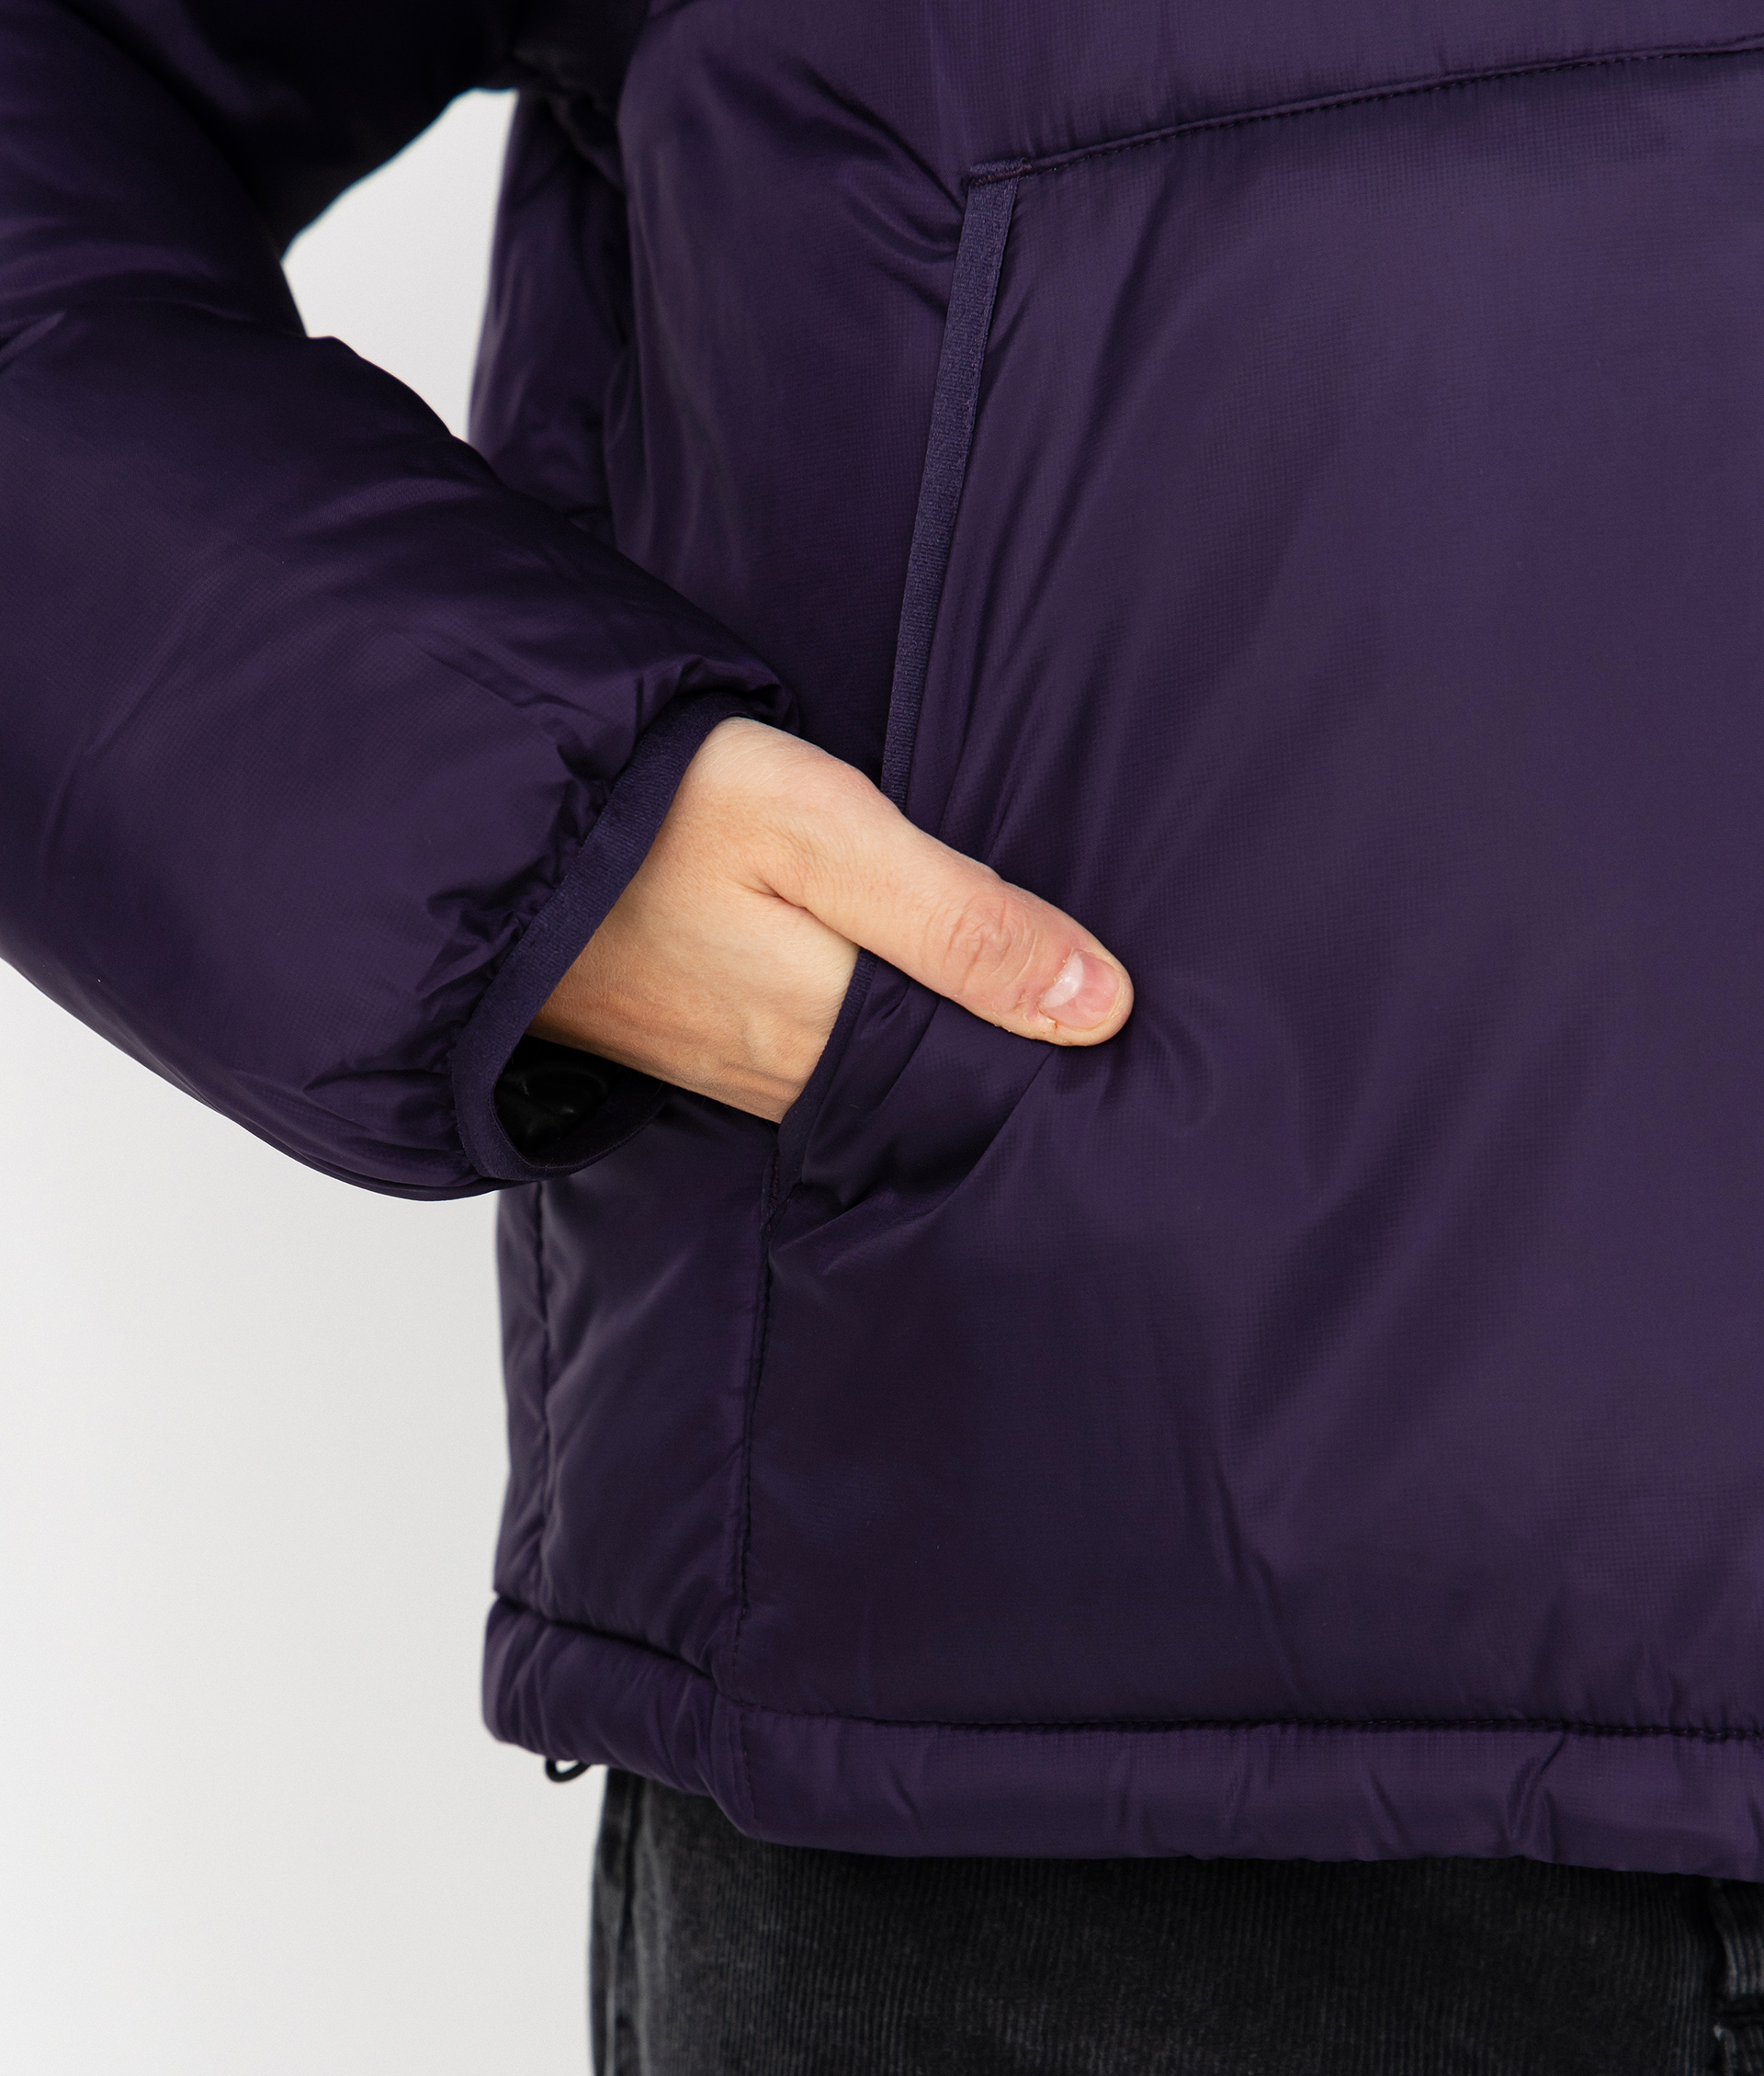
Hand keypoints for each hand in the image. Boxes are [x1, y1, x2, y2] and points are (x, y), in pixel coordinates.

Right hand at [530, 717, 1132, 1121]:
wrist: (484, 821)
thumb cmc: (654, 807)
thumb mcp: (822, 831)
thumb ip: (960, 918)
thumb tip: (1105, 1007)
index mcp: (835, 1032)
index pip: (984, 1080)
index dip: (1059, 1070)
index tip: (1142, 1058)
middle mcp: (788, 1076)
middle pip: (931, 1088)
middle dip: (1009, 1071)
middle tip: (1111, 1062)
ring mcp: (733, 1068)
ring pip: (874, 1080)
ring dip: (940, 1054)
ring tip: (1031, 1033)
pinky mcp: (693, 1044)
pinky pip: (811, 1065)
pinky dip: (867, 1041)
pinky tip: (900, 1006)